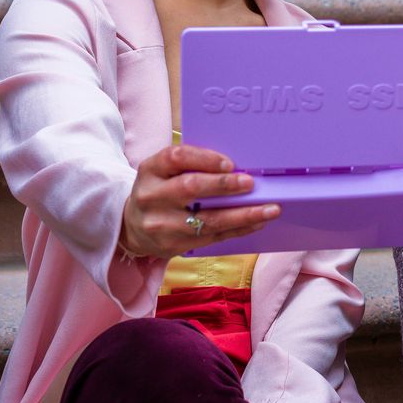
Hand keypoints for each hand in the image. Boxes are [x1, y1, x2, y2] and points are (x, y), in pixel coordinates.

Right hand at [119, 144, 278, 257]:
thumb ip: (191, 165)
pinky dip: (239, 229)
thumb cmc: (159, 191)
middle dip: (225, 185)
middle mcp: (152, 196)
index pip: (176, 157)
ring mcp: (162, 224)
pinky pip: (214, 237)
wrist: (132, 227)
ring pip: (208, 219)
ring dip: (244, 214)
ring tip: (270, 209)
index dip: (205, 159)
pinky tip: (258, 222)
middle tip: (251, 183)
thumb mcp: (163, 172)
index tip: (230, 163)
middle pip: (191, 188)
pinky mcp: (175, 245)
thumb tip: (238, 165)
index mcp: (151, 170)